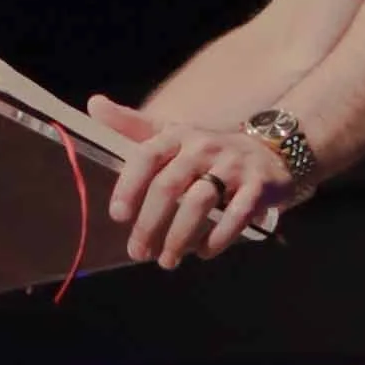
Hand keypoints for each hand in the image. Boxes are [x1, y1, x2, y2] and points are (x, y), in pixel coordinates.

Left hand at [87, 95, 293, 268]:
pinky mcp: (258, 185)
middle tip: (138, 252)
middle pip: (170, 185)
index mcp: (178, 135)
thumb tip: (93, 104)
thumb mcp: (172, 134)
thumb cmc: (208, 150)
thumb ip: (132, 125)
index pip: (147, 156)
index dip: (129, 186)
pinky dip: (217, 238)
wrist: (271, 150)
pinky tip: (203, 253)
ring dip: (179, 237)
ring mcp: (233, 165)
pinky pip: (236, 215)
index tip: (118, 216)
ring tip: (167, 260)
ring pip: (199, 203)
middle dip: (149, 223)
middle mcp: (204, 146)